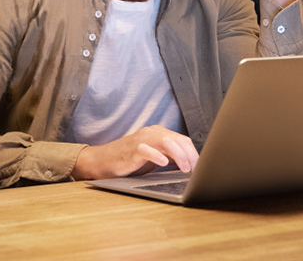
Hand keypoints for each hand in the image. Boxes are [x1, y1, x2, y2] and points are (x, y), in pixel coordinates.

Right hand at [69, 125, 198, 179]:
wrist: (103, 161)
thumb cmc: (129, 161)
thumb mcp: (153, 158)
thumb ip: (169, 157)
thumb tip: (190, 166)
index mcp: (158, 133)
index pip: (182, 139)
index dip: (193, 153)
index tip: (200, 167)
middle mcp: (151, 133)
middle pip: (177, 139)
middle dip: (190, 155)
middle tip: (195, 169)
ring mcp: (141, 139)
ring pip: (166, 141)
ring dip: (179, 155)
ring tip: (185, 168)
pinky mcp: (131, 149)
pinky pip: (146, 149)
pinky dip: (157, 155)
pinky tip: (164, 163)